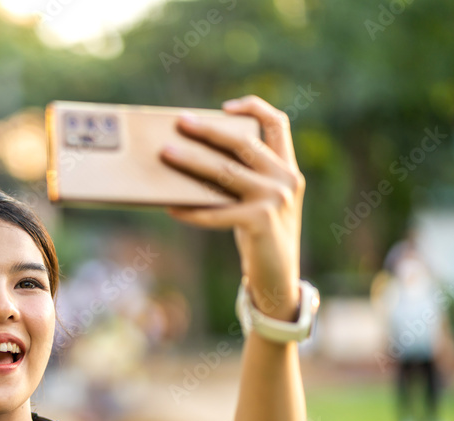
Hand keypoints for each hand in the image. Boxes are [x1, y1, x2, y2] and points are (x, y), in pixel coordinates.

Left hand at [160, 95, 304, 320]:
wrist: (278, 279)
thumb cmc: (260, 236)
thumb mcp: (261, 201)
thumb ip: (244, 178)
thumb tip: (192, 158)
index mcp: (288, 168)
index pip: (278, 124)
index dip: (253, 108)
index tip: (224, 107)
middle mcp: (286, 179)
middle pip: (243, 143)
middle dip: (209, 131)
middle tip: (180, 123)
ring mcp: (275, 200)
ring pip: (225, 172)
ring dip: (192, 162)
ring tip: (165, 154)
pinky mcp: (260, 222)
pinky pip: (215, 211)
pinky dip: (191, 209)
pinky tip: (171, 206)